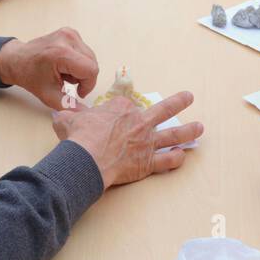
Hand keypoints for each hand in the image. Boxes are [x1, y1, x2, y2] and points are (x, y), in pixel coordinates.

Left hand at [0, 28, 99, 109]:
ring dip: (81, 69)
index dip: (88, 85)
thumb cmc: (30, 76)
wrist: (17, 60)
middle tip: (68, 83)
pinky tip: (65, 65)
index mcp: (62, 53)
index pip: (91, 70)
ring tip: (64, 74)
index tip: (77, 92)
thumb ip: (68, 105)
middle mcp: (68, 39)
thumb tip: (84, 113)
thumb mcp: (49, 96)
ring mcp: (69, 33)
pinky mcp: (70, 32)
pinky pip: (84, 51)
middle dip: (84, 77)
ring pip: (90, 57)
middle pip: (92, 63)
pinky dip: (78, 61)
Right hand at [52, 90, 202, 189]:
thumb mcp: (69, 119)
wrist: (87, 157)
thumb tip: (59, 112)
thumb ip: (68, 115)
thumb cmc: (78, 137)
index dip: (124, 110)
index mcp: (121, 109)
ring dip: (188, 130)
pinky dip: (175, 159)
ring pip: (173, 134)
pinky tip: (182, 157)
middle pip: (162, 110)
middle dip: (178, 103)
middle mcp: (138, 122)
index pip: (127, 105)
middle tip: (189, 97)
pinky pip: (166, 161)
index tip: (120, 114)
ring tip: (200, 127)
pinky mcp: (147, 162)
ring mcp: (146, 142)